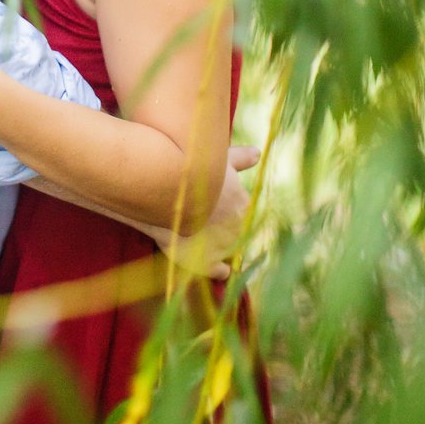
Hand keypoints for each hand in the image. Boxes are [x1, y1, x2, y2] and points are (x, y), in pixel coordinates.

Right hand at [149, 144, 259, 281]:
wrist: (166, 189)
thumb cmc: (193, 169)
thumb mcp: (219, 158)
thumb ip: (240, 159)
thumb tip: (258, 152)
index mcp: (242, 203)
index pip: (238, 207)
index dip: (223, 205)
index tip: (209, 201)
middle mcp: (238, 226)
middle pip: (232, 228)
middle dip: (220, 224)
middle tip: (199, 216)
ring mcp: (224, 247)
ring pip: (225, 247)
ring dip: (215, 243)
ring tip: (194, 234)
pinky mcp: (208, 263)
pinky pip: (220, 271)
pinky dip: (219, 269)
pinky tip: (217, 267)